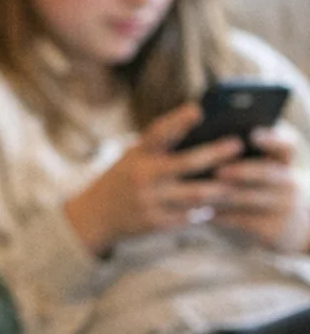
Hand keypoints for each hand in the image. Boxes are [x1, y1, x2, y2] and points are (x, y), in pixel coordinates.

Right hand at [64, 102, 243, 252]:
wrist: (93, 217)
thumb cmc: (123, 179)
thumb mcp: (132, 158)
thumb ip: (159, 147)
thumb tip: (200, 130)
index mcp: (137, 155)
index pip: (158, 133)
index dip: (177, 120)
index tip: (197, 109)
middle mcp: (143, 176)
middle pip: (187, 163)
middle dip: (215, 153)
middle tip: (238, 145)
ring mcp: (149, 200)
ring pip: (195, 194)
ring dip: (220, 188)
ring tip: (240, 181)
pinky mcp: (155, 223)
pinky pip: (190, 217)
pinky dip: (207, 211)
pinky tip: (221, 206)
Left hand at [208, 127, 309, 252]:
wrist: (282, 226)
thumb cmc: (258, 187)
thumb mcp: (260, 168)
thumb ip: (239, 153)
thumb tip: (201, 139)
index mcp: (284, 161)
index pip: (287, 146)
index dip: (272, 140)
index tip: (253, 134)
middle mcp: (288, 182)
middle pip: (269, 173)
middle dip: (244, 172)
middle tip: (219, 171)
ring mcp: (283, 207)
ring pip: (252, 199)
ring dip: (225, 196)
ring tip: (201, 193)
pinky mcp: (271, 230)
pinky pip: (244, 221)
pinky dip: (222, 217)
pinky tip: (202, 213)